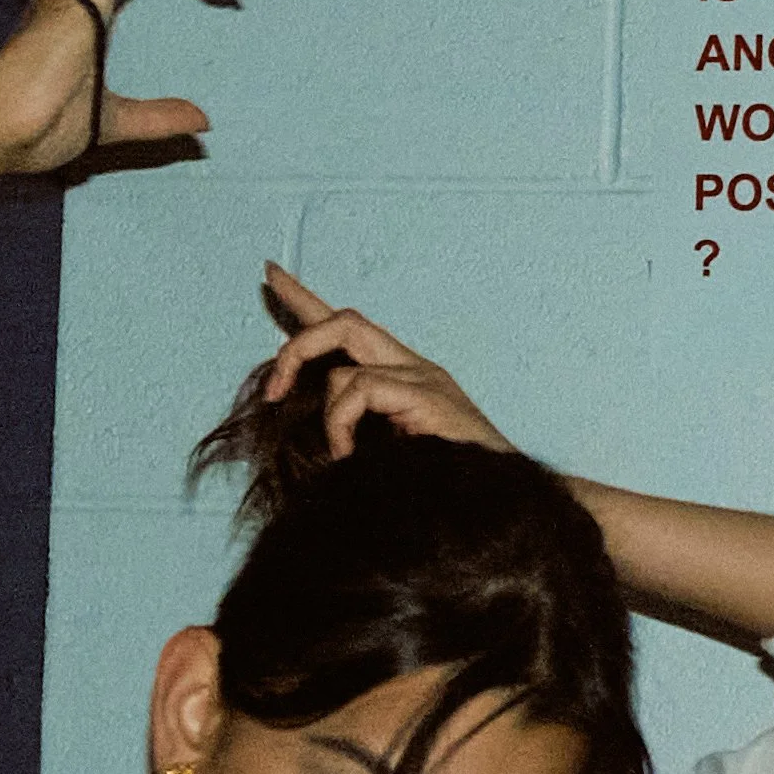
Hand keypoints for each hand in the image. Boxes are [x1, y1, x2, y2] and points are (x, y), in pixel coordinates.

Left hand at [261, 262, 513, 459]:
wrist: (502, 499)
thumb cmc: (442, 484)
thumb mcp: (383, 456)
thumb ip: (353, 437)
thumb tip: (309, 443)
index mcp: (403, 377)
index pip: (349, 328)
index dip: (306, 300)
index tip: (271, 274)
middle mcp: (414, 367)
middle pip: (348, 321)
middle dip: (299, 343)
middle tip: (272, 391)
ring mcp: (424, 377)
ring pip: (348, 353)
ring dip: (327, 408)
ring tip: (337, 453)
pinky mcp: (428, 395)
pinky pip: (364, 387)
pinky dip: (343, 422)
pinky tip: (349, 454)